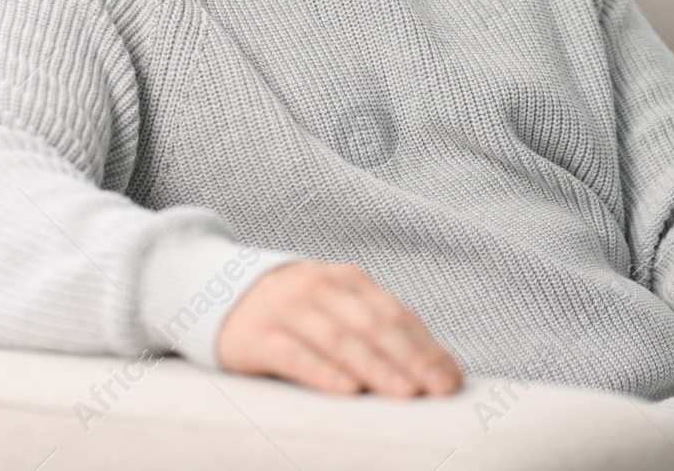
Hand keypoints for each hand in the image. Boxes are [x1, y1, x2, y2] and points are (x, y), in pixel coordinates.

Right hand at [216, 261, 463, 397]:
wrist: (221, 295)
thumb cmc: (298, 315)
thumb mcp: (337, 310)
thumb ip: (376, 332)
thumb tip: (432, 372)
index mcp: (350, 282)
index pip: (397, 316)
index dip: (428, 348)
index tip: (452, 380)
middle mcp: (322, 288)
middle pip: (375, 326)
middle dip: (412, 359)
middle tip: (438, 390)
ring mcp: (288, 309)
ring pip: (339, 339)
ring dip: (376, 367)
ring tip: (404, 392)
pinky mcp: (256, 336)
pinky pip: (294, 355)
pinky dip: (322, 372)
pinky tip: (346, 390)